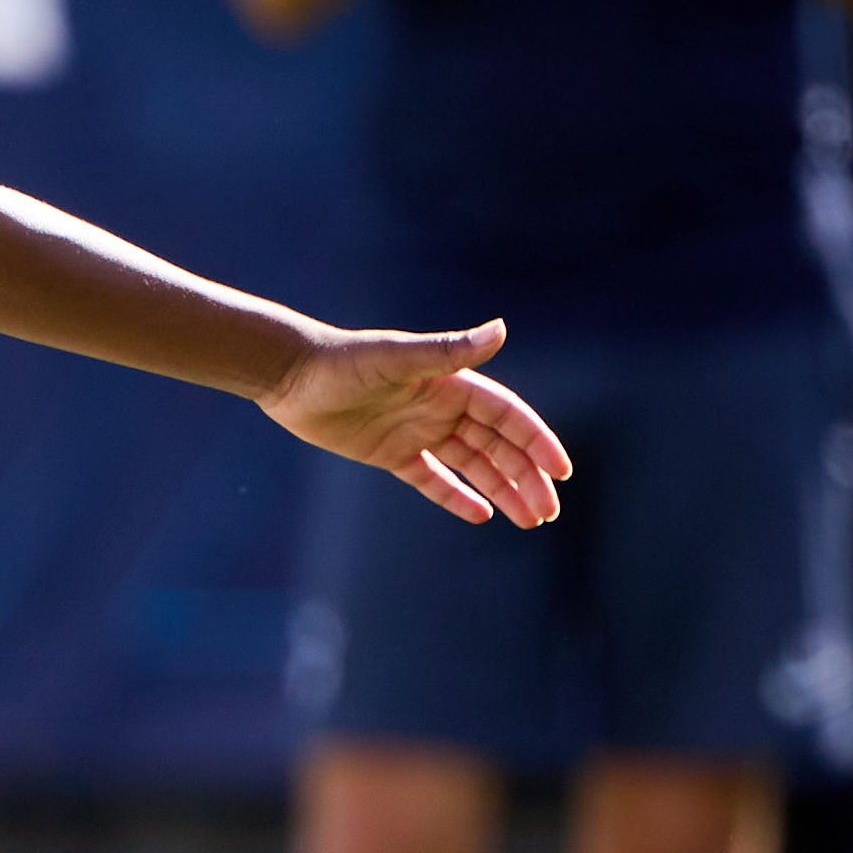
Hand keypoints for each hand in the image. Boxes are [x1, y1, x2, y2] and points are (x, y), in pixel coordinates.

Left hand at [263, 320, 571, 527]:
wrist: (291, 376)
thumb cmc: (343, 361)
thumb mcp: (397, 358)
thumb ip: (448, 351)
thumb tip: (501, 331)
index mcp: (452, 384)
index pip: (508, 417)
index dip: (537, 442)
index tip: (561, 471)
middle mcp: (441, 408)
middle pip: (498, 447)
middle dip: (526, 477)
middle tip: (549, 512)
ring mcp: (418, 432)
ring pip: (473, 466)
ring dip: (503, 490)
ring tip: (530, 521)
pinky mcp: (392, 454)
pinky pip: (433, 479)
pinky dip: (456, 496)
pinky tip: (482, 515)